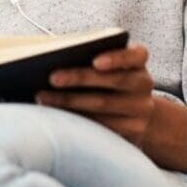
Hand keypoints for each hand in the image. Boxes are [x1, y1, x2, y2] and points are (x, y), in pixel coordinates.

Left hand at [39, 44, 155, 147]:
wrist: (137, 114)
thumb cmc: (109, 82)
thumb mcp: (110, 67)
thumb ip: (91, 58)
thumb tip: (55, 58)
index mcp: (139, 61)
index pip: (136, 55)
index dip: (117, 58)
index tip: (95, 61)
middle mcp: (143, 84)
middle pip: (115, 80)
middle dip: (81, 78)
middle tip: (52, 78)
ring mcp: (140, 109)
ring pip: (104, 106)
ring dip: (70, 102)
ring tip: (43, 97)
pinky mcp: (131, 132)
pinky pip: (100, 126)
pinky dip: (76, 119)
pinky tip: (55, 115)